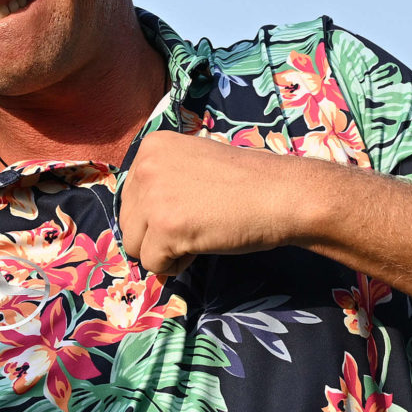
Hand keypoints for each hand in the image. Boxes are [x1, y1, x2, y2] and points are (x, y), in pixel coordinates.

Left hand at [118, 131, 323, 275]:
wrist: (283, 194)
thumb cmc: (248, 181)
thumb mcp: (195, 162)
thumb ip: (164, 179)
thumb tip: (141, 216)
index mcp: (151, 146)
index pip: (132, 197)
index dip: (158, 213)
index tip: (191, 207)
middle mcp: (145, 166)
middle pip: (128, 223)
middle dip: (157, 234)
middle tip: (197, 224)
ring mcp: (153, 197)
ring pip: (135, 246)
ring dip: (165, 251)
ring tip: (199, 235)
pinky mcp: (166, 228)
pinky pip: (154, 264)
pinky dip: (176, 265)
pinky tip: (203, 245)